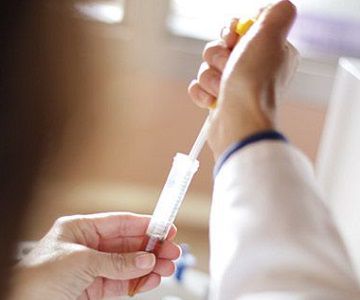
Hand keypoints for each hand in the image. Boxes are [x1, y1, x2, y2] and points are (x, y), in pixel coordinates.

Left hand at [9, 213, 179, 299]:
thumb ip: (116, 261)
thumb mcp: (80, 262)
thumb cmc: (36, 278)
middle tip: (172, 250)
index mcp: (81, 229)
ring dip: (150, 265)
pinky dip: (140, 281)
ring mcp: (96, 268)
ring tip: (168, 267)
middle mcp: (90, 247)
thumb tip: (145, 259)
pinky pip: (125, 283)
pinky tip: (153, 278)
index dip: (144, 224)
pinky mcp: (98, 289)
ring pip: (130, 264)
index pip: (120, 223)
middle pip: (129, 244)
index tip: (164, 227)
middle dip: (152, 247)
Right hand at [188, 0, 298, 158]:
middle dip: (218, 56)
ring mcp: (234, 85)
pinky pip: (198, 86)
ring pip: (206, 67)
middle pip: (220, 47)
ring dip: (210, 77)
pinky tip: (213, 100)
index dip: (231, 32)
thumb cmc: (254, 83)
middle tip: (228, 66)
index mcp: (269, 51)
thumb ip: (277, 12)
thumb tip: (275, 8)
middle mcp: (253, 68)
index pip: (241, 29)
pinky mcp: (218, 100)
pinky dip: (202, 93)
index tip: (233, 40)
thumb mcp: (271, 35)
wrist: (240, 121)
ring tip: (222, 88)